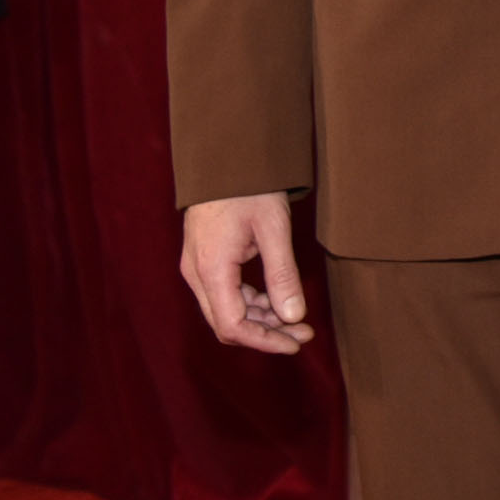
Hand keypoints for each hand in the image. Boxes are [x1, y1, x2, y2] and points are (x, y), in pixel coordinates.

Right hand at [179, 194, 312, 353]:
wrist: (225, 157)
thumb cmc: (249, 188)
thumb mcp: (274, 228)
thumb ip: (283, 274)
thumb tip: (293, 316)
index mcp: (210, 269)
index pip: (232, 326)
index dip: (265, 341)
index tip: (296, 342)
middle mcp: (197, 274)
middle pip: (227, 323)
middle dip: (266, 333)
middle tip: (303, 333)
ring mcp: (197, 268)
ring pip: (226, 310)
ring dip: (260, 319)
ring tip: (297, 319)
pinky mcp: (204, 261)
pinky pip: (225, 294)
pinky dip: (251, 302)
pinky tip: (276, 300)